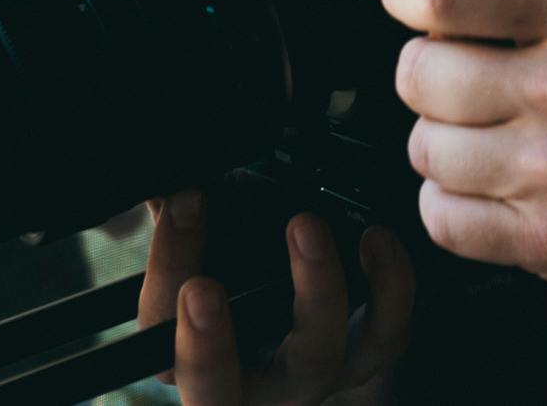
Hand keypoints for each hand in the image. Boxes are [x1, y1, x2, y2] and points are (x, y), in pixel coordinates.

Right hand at [134, 189, 414, 405]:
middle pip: (217, 385)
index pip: (158, 330)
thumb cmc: (242, 290)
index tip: (185, 201)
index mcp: (185, 359)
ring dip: (311, 291)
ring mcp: (306, 378)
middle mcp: (244, 385)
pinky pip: (385, 338)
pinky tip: (377, 238)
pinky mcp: (364, 361)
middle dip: (208, 341)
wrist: (306, 335)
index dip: (169, 267)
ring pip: (312, 359)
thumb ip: (175, 217)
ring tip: (305, 226)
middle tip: (204, 284)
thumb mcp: (197, 256)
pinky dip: (388, 289)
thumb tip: (162, 163)